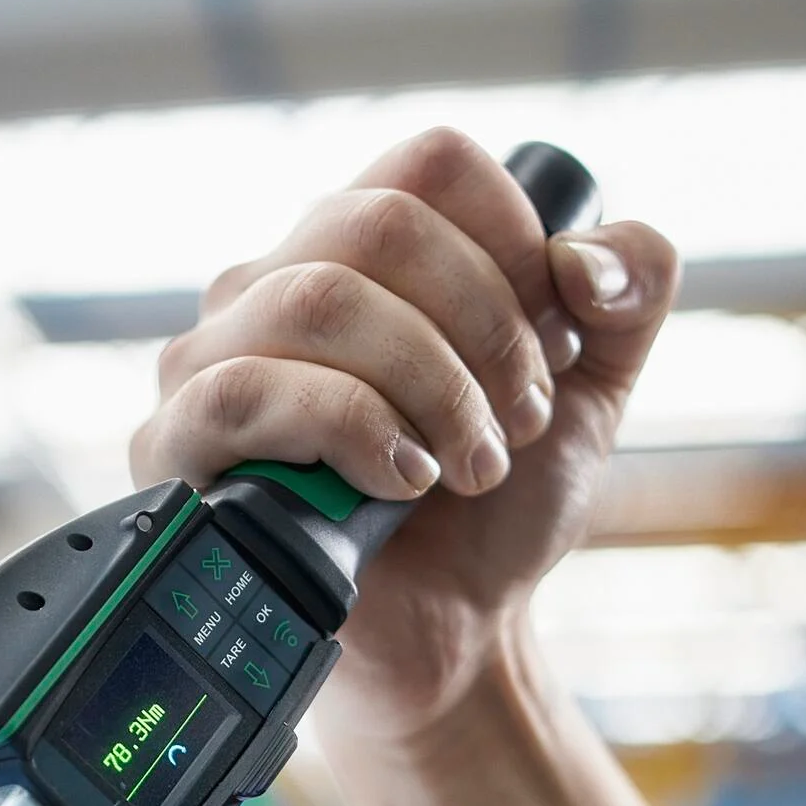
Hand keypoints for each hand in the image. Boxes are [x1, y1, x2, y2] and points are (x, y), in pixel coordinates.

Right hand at [128, 128, 678, 739]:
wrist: (452, 640)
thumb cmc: (498, 509)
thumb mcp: (595, 390)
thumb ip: (629, 292)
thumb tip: (586, 256)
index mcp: (362, 244)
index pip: (431, 165)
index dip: (516, 242)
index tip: (553, 341)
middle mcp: (275, 280)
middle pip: (380, 224)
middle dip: (485, 328)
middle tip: (520, 420)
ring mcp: (212, 356)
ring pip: (319, 300)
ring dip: (431, 387)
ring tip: (471, 464)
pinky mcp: (176, 442)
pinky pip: (249, 390)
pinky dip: (354, 427)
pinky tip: (406, 480)